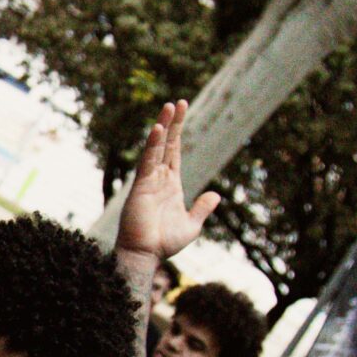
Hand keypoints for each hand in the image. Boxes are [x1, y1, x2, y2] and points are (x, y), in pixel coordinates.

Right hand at [116, 101, 218, 263]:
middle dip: (172, 123)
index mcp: (170, 184)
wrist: (146, 255)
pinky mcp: (141, 186)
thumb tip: (216, 195)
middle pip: (166, 144)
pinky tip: (158, 129)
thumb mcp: (191, 225)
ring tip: (170, 106)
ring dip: (163, 126)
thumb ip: (202, 208)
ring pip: (157, 148)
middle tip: (178, 102)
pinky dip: (152, 145)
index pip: (174, 152)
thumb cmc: (164, 243)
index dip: (177, 132)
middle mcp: (159, 178)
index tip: (181, 112)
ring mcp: (149, 180)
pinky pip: (148, 161)